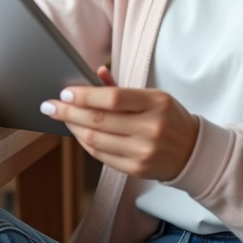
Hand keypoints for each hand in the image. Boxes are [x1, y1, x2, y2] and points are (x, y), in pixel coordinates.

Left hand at [40, 67, 199, 180]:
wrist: (193, 152)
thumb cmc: (169, 118)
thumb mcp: (154, 97)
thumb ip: (122, 88)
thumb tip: (95, 73)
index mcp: (157, 103)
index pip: (113, 98)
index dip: (84, 96)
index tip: (65, 92)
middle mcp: (151, 129)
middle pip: (99, 120)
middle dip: (68, 112)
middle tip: (49, 105)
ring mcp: (143, 152)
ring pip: (95, 140)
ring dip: (73, 127)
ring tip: (61, 117)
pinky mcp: (136, 169)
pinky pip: (101, 156)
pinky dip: (84, 143)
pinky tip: (77, 132)